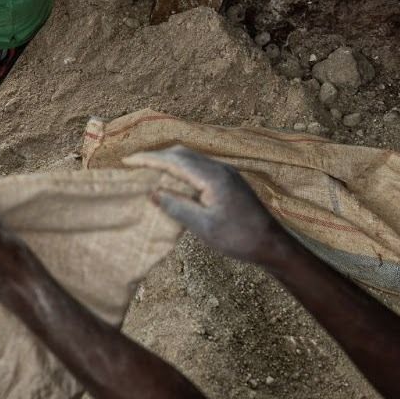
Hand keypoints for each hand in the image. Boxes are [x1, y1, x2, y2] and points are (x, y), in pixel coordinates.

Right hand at [123, 145, 289, 265]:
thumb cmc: (238, 238)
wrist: (272, 244)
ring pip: (191, 158)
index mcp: (213, 177)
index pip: (174, 161)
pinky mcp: (228, 180)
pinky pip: (199, 166)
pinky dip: (181, 169)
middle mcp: (220, 169)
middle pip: (182, 153)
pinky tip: (173, 181)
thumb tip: (152, 192)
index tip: (128, 161)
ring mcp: (226, 173)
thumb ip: (176, 206)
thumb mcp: (203, 226)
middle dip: (156, 156)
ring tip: (149, 171)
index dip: (149, 159)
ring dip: (169, 161)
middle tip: (135, 165)